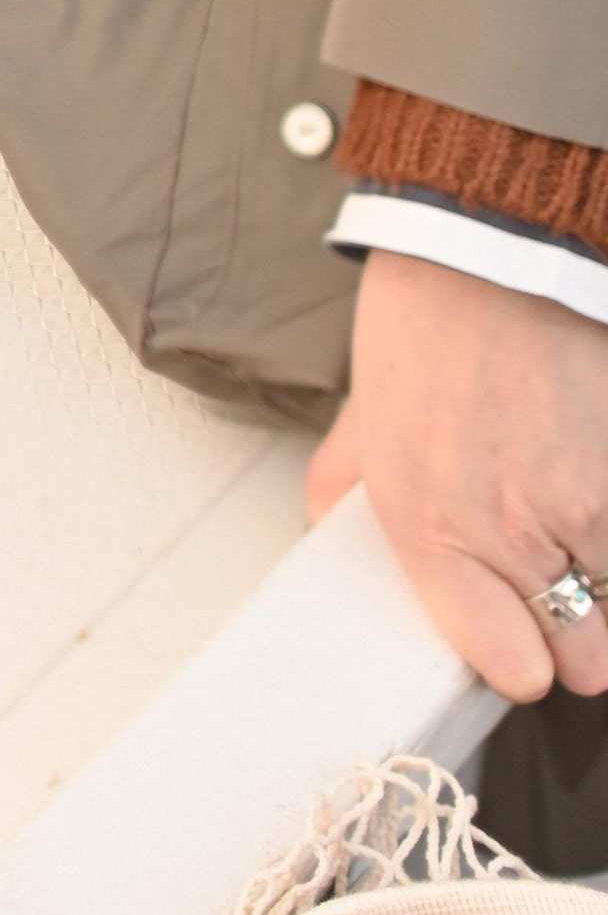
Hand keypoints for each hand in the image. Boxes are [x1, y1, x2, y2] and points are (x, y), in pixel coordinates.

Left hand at [306, 247, 607, 701]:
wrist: (493, 249)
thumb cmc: (427, 323)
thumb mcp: (364, 418)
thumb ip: (346, 490)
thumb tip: (332, 531)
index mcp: (435, 528)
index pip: (508, 665)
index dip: (517, 660)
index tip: (517, 645)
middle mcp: (516, 532)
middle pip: (588, 661)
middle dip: (577, 639)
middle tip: (560, 594)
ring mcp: (591, 507)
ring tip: (580, 534)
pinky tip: (594, 486)